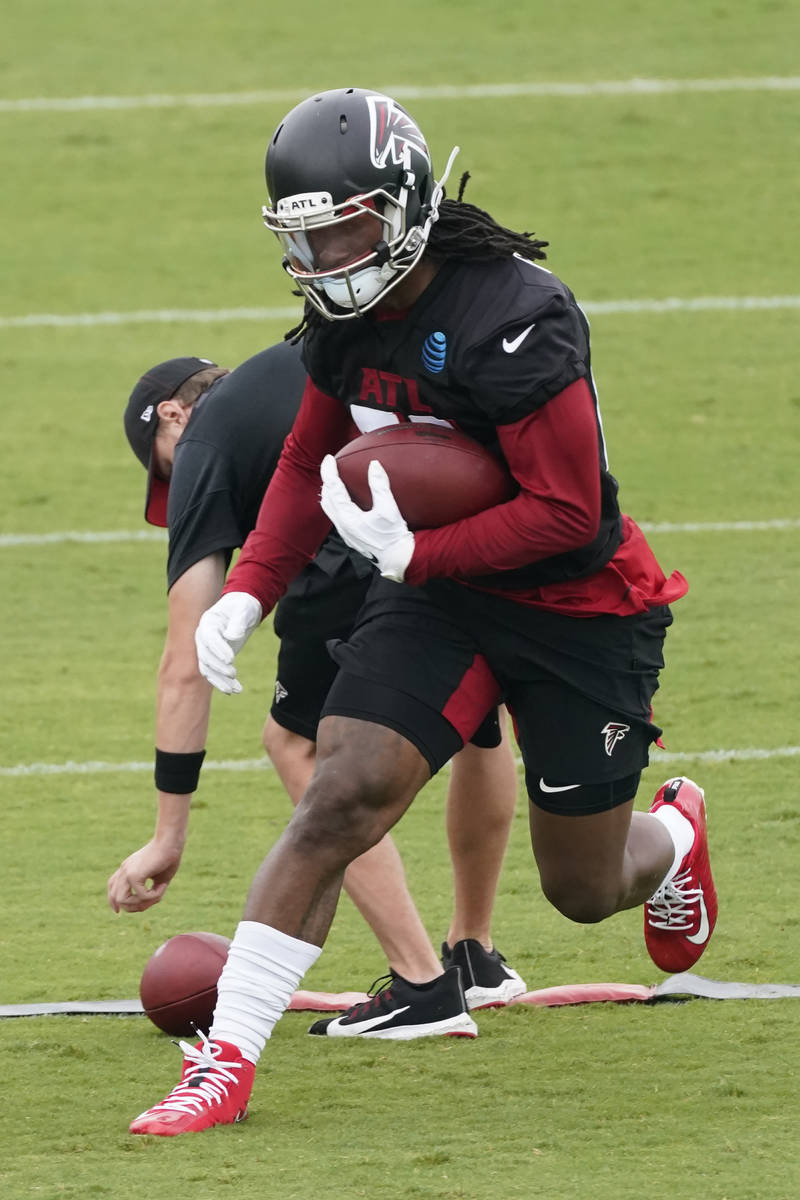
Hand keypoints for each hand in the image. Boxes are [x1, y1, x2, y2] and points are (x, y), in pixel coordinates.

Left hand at [107, 839, 182, 912]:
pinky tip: (162, 886)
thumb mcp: (159, 879)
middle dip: (132, 907)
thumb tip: (143, 906)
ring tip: (156, 895)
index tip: (117, 911)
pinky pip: (140, 895)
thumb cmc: (168, 858)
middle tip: (153, 900)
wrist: (171, 842)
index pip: (112, 887)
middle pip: (115, 898)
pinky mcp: (134, 874)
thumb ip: (150, 893)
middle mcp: (124, 870)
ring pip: (122, 900)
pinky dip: (153, 896)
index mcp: (127, 868)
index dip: (113, 901)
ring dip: (140, 904)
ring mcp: (127, 872)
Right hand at [194, 591, 261, 693]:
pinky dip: (224, 683)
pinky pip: (215, 673)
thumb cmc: (243, 607)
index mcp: (208, 622)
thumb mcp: (244, 610)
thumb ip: (238, 622)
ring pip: (208, 669)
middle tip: (233, 673)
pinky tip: (236, 690)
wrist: (242, 610)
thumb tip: (232, 637)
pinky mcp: (215, 658)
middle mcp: (203, 637)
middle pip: (205, 656)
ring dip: (219, 680)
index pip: (209, 638)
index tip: (231, 659)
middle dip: (218, 667)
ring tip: (234, 689)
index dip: (218, 649)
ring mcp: (207, 649)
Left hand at [320, 455, 414, 581]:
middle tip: (331, 467)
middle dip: (327, 481)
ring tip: (335, 481)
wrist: (397, 560)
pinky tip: (346, 500)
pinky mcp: (351, 536)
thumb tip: (374, 465)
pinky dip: (336, 503)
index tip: (329, 458)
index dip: (329, 471)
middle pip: (326, 499)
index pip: (333, 489)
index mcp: (348, 517)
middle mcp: (342, 525)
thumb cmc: (393, 536)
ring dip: (330, 493)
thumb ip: (380, 486)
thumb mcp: (389, 509)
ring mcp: (345, 532)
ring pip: (329, 509)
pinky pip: (337, 516)